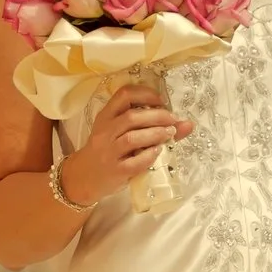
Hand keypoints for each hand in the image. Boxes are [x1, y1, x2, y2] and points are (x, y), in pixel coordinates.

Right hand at [59, 81, 192, 206]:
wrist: (83, 177)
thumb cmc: (106, 151)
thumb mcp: (119, 134)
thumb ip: (149, 125)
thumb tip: (187, 123)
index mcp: (105, 116)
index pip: (123, 95)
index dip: (145, 94)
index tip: (161, 101)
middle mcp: (105, 132)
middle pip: (131, 117)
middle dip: (157, 116)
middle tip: (172, 119)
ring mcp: (108, 152)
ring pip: (132, 138)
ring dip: (155, 134)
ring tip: (170, 133)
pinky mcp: (115, 171)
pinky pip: (134, 162)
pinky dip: (149, 155)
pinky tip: (159, 151)